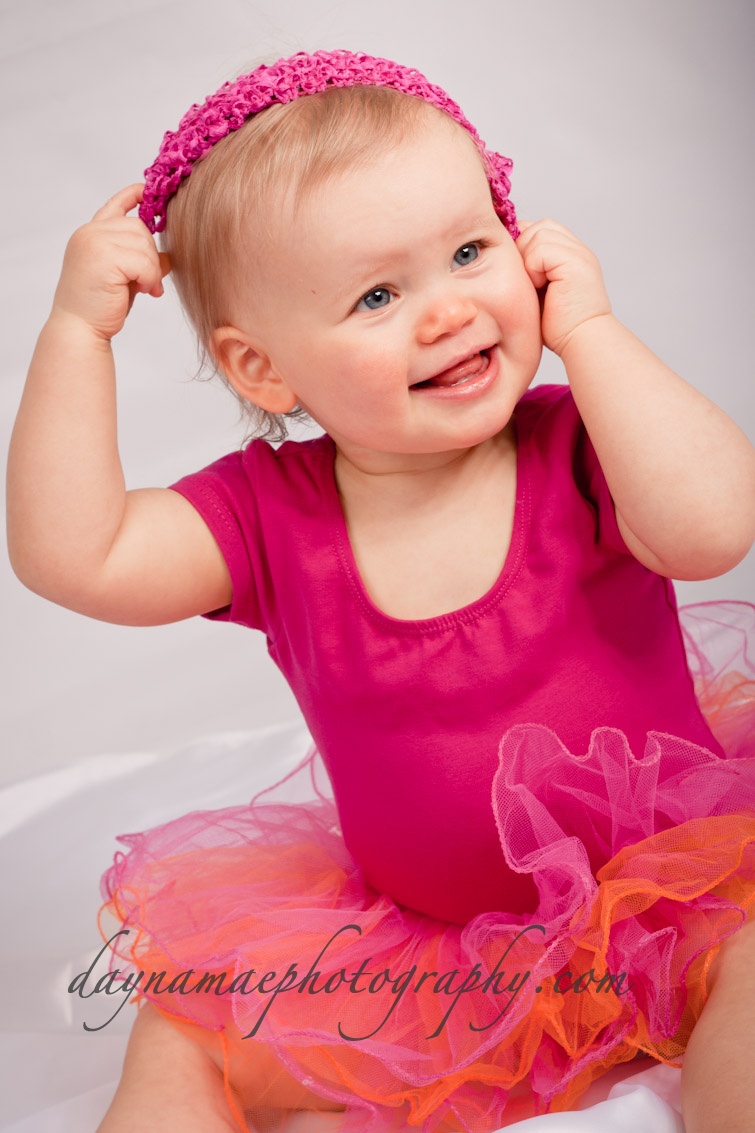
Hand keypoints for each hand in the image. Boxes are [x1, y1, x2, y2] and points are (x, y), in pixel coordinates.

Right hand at [52, 184, 169, 341]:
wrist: (80, 329)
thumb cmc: (101, 306)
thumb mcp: (125, 278)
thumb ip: (141, 260)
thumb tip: (170, 256)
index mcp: (90, 234)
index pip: (115, 205)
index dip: (134, 196)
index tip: (148, 192)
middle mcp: (89, 233)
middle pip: (140, 227)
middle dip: (151, 255)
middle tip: (150, 282)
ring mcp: (94, 242)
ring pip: (144, 243)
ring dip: (152, 269)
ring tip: (147, 289)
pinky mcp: (104, 257)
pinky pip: (144, 261)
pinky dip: (150, 278)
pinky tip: (145, 292)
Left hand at [515, 219, 611, 355]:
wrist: (582, 342)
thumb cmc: (560, 327)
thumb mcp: (539, 291)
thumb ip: (529, 269)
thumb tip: (503, 254)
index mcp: (570, 255)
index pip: (538, 229)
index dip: (522, 245)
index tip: (518, 271)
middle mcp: (577, 249)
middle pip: (537, 226)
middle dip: (523, 249)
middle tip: (527, 280)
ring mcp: (578, 252)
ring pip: (537, 233)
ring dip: (528, 260)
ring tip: (536, 285)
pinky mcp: (574, 260)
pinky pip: (540, 248)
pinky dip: (533, 268)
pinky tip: (541, 288)